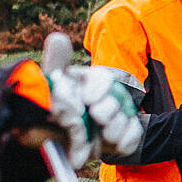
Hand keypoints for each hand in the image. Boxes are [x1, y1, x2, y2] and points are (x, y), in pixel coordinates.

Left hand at [35, 32, 142, 164]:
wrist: (48, 144)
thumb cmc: (48, 112)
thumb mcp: (47, 88)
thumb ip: (54, 64)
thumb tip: (58, 37)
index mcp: (87, 83)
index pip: (103, 79)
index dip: (100, 88)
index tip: (88, 99)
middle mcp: (104, 97)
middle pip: (118, 98)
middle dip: (110, 110)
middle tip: (97, 117)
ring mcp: (114, 116)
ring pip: (127, 117)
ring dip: (116, 128)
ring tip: (102, 135)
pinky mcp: (121, 136)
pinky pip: (134, 135)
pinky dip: (127, 140)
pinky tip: (116, 144)